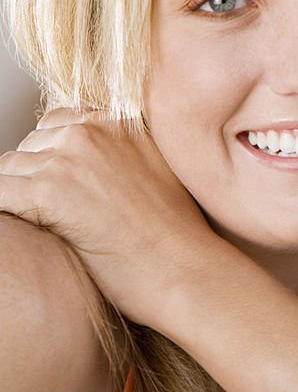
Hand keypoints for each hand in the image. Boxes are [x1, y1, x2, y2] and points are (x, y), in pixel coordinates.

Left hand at [0, 109, 228, 323]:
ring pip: (9, 169)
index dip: (61, 157)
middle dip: (38, 175)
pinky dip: (7, 212)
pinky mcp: (49, 191)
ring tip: (54, 227)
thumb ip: (126, 153)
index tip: (73, 188)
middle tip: (65, 213)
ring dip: (22, 197)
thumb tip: (88, 165)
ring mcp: (71, 158)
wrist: (185, 270)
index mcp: (124, 121)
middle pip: (32, 144)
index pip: (63, 123)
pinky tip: (35, 233)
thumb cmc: (178, 236)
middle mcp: (96, 130)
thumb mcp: (162, 173)